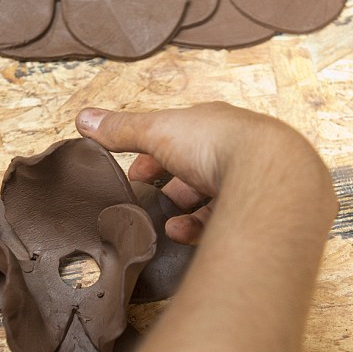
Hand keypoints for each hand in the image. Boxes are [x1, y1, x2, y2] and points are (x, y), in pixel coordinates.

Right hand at [76, 101, 319, 244]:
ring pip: (214, 197)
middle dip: (171, 183)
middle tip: (148, 199)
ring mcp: (251, 181)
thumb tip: (83, 118)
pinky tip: (180, 232)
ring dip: (184, 208)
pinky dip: (199, 227)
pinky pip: (226, 221)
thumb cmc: (215, 143)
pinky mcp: (258, 211)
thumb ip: (121, 129)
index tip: (135, 172)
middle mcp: (236, 151)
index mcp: (213, 125)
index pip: (180, 136)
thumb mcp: (157, 131)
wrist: (268, 174)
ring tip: (164, 222)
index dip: (153, 153)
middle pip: (198, 167)